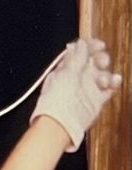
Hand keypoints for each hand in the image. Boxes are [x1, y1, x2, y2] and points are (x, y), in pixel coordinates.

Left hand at [31, 37, 121, 151]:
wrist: (60, 127)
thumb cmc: (56, 102)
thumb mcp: (66, 73)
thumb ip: (76, 57)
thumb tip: (81, 43)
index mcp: (66, 69)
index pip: (81, 51)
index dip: (91, 46)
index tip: (98, 45)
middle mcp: (77, 78)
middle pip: (94, 61)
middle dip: (100, 58)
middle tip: (101, 62)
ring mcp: (87, 89)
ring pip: (103, 73)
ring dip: (106, 72)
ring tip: (102, 80)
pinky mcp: (96, 101)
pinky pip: (109, 88)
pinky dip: (114, 82)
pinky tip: (114, 81)